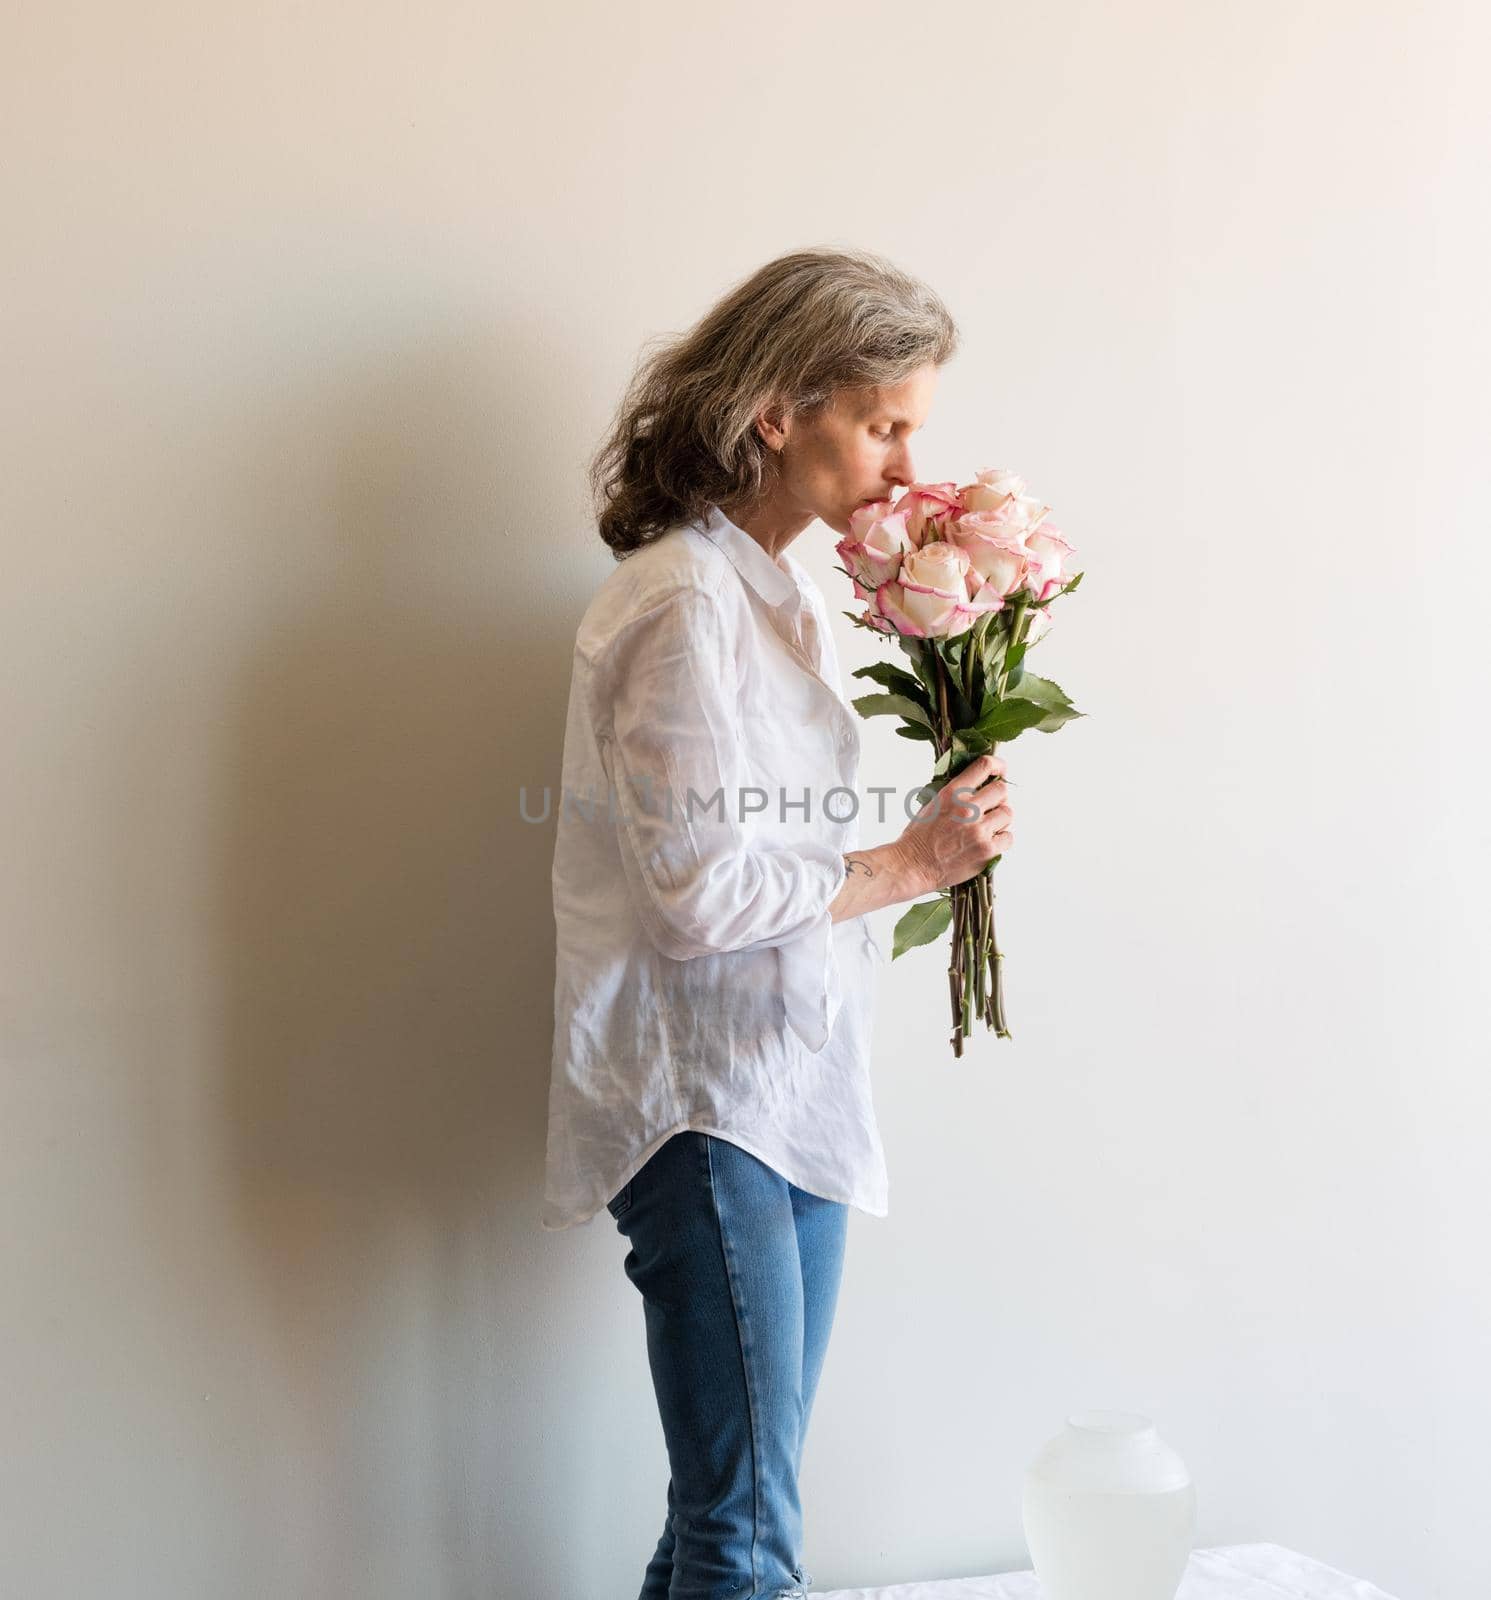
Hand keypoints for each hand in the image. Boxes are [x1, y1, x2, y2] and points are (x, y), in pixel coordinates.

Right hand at [896, 751, 1013, 891]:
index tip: (1001, 771)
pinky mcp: (986, 849)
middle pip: (1002, 790)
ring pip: (1008, 813)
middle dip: (999, 798)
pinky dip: (1002, 840)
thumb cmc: (919, 837)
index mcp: (952, 793)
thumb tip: (977, 785)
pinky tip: (989, 843)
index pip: (983, 766)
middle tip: (991, 808)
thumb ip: (954, 793)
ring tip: (988, 828)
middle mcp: (967, 808)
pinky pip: (1008, 837)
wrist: (912, 866)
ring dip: (1001, 820)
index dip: (998, 765)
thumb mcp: (931, 804)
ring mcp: (978, 829)